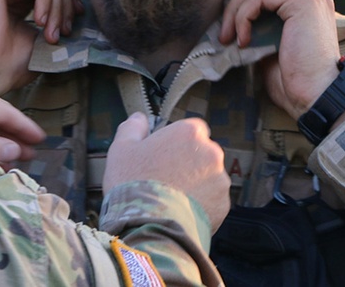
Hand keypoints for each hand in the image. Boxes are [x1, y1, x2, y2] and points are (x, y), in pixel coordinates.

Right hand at [0, 0, 82, 92]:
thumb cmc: (11, 64)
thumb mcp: (43, 37)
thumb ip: (57, 18)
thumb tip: (83, 7)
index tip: (78, 18)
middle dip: (65, 5)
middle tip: (63, 33)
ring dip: (57, 7)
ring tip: (51, 34)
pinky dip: (45, 0)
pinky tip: (40, 22)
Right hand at [104, 113, 231, 230]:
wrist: (149, 226)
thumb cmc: (134, 183)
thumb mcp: (122, 149)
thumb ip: (133, 128)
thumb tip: (139, 118)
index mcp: (189, 132)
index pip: (192, 129)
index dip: (177, 142)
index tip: (164, 154)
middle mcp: (211, 152)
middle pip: (202, 153)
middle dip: (188, 163)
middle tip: (165, 178)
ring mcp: (219, 180)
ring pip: (208, 178)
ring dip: (195, 184)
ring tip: (171, 198)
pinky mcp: (222, 205)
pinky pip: (212, 201)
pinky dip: (200, 205)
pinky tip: (180, 212)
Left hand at [220, 0, 340, 118]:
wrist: (317, 97)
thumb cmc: (294, 80)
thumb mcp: (270, 44)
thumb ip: (259, 23)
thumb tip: (230, 13)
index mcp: (309, 2)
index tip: (234, 21)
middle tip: (227, 29)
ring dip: (236, 9)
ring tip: (230, 37)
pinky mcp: (304, 1)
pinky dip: (244, 16)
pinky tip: (244, 40)